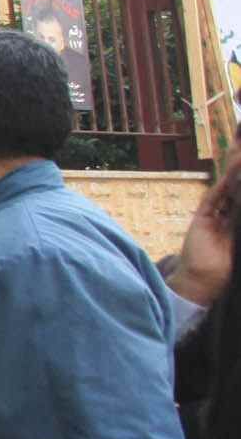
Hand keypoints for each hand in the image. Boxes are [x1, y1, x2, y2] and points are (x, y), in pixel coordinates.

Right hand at [175, 167, 238, 307]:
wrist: (203, 281)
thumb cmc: (226, 269)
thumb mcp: (238, 243)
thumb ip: (237, 222)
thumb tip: (240, 205)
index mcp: (238, 229)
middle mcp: (227, 221)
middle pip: (237, 195)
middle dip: (240, 179)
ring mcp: (213, 219)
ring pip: (226, 193)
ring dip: (233, 176)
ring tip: (240, 158)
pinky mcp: (201, 219)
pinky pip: (213, 199)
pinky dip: (222, 186)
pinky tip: (231, 172)